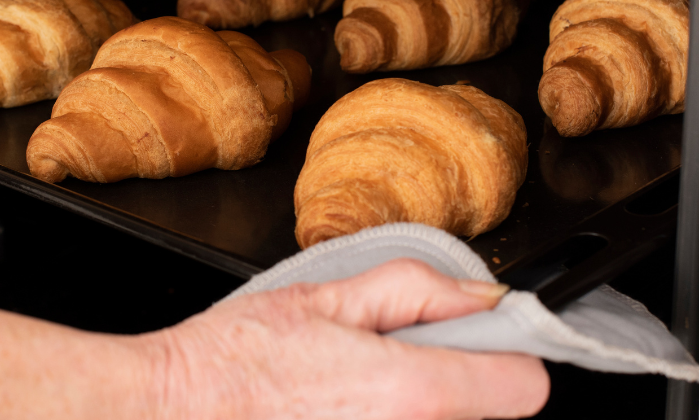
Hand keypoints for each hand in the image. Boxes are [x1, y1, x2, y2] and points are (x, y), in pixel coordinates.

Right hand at [147, 258, 548, 419]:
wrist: (175, 409)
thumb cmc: (236, 360)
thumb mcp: (324, 297)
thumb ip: (414, 291)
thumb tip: (476, 294)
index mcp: (411, 391)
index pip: (523, 384)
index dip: (508, 348)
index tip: (481, 336)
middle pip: (480, 410)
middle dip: (448, 375)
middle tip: (386, 355)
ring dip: (411, 406)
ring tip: (349, 388)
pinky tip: (334, 409)